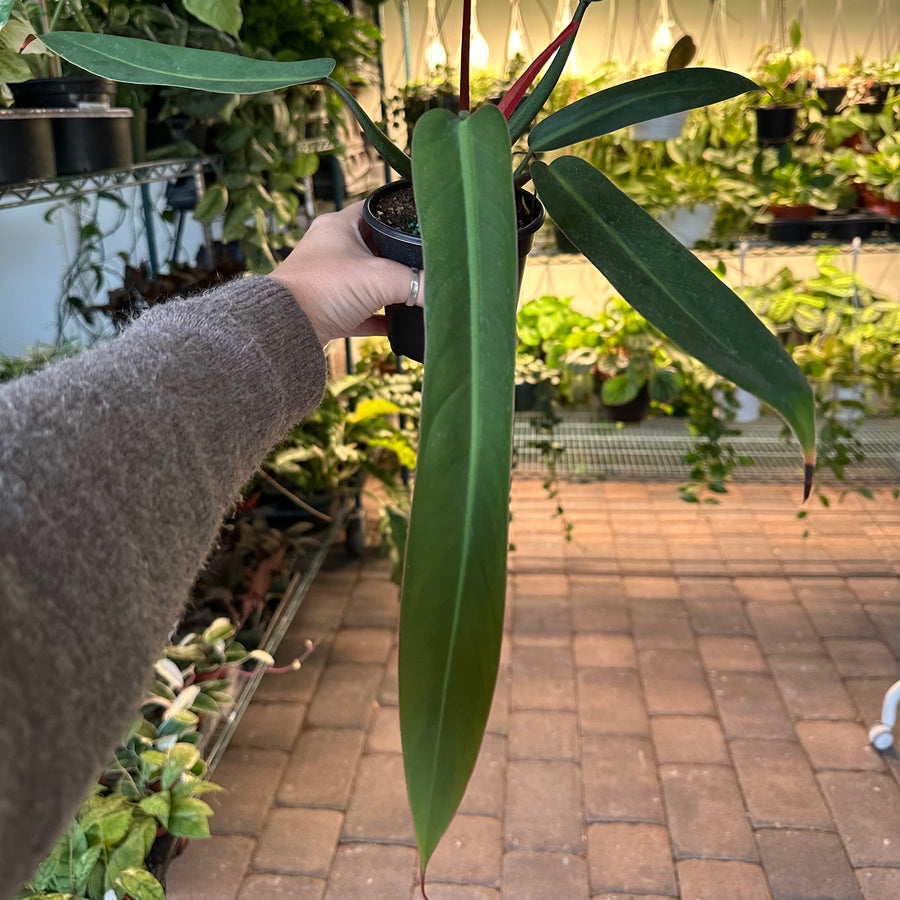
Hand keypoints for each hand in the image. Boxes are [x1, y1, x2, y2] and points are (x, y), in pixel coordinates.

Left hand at [269, 201, 422, 346]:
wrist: (287, 328)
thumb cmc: (325, 288)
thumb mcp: (381, 279)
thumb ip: (418, 284)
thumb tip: (447, 295)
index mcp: (339, 225)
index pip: (376, 208)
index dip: (401, 214)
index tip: (425, 223)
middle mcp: (332, 249)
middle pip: (376, 247)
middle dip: (400, 256)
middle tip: (427, 261)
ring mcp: (329, 280)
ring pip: (369, 280)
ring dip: (390, 288)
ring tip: (416, 292)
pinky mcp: (329, 311)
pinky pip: (363, 312)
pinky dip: (381, 318)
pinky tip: (400, 325)